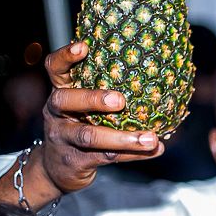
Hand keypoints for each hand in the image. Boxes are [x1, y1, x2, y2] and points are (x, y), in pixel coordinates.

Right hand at [39, 42, 163, 193]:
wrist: (57, 170)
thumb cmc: (80, 128)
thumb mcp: (86, 109)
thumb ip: (109, 97)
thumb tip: (161, 87)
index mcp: (61, 92)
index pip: (54, 68)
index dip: (65, 56)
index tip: (84, 46)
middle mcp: (56, 113)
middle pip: (65, 100)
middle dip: (93, 99)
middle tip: (120, 100)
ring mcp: (62, 138)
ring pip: (90, 136)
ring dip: (124, 138)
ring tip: (151, 139)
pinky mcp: (75, 161)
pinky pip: (106, 157)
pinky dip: (133, 155)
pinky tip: (154, 150)